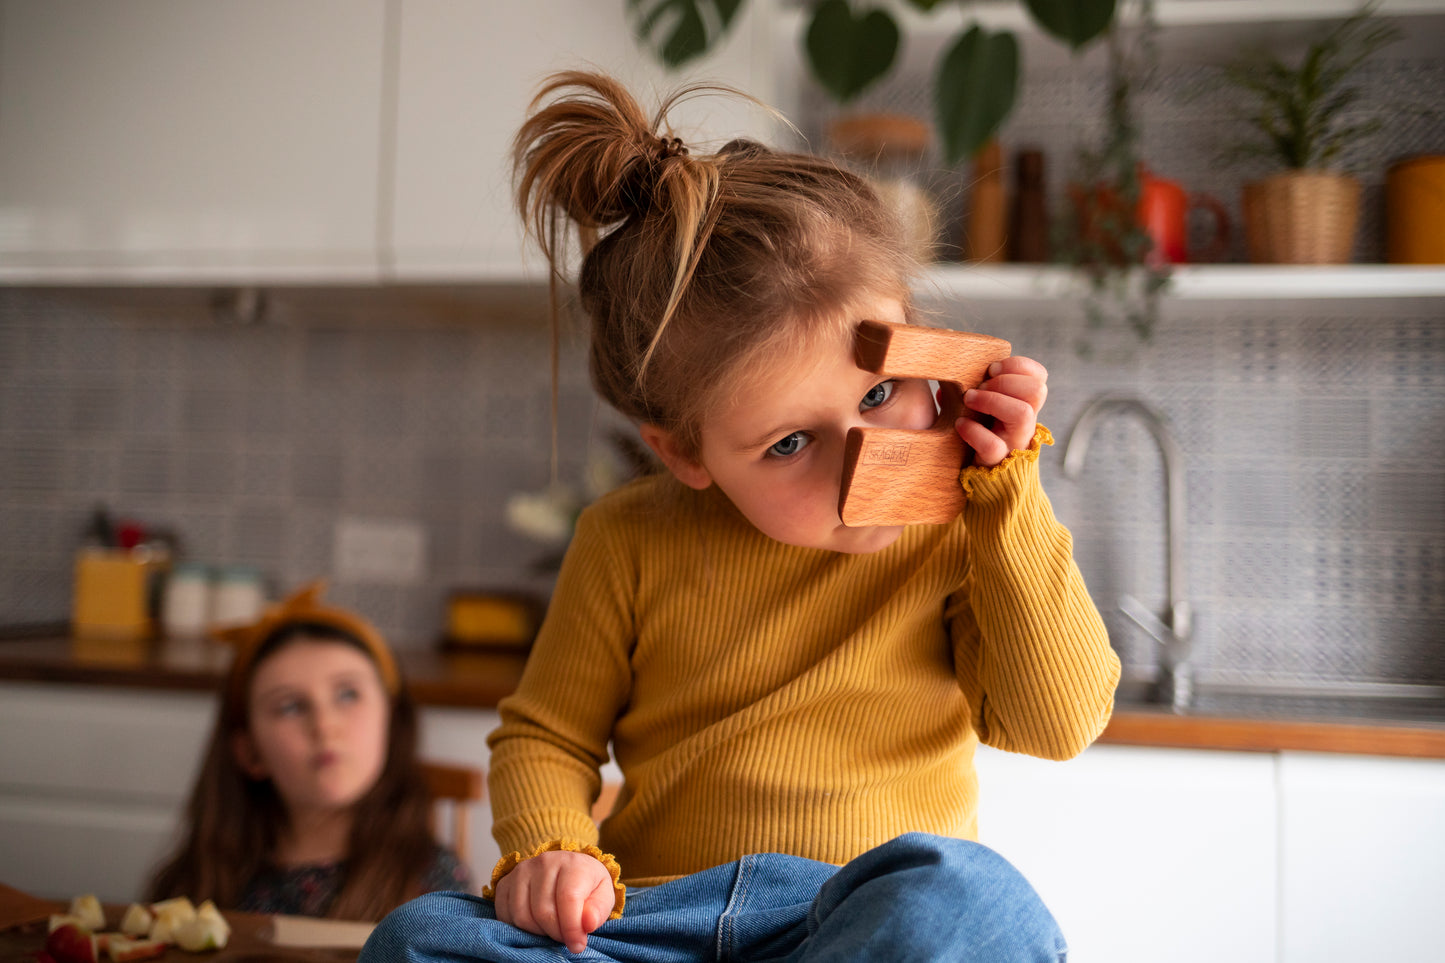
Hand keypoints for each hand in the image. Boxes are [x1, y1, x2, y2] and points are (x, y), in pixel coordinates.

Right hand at [493, 850, 614, 954]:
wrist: (566, 869)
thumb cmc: (586, 885)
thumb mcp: (603, 895)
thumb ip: (598, 910)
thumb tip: (588, 923)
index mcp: (572, 863)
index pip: (567, 899)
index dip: (571, 928)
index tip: (577, 945)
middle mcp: (544, 862)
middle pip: (543, 911)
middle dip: (556, 933)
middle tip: (565, 937)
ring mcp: (521, 871)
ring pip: (522, 916)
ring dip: (538, 932)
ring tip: (551, 929)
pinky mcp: (505, 882)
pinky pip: (505, 915)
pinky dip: (519, 929)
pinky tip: (535, 925)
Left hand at [956, 356, 1047, 467]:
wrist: (982, 482)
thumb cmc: (979, 438)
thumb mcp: (979, 412)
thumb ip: (970, 396)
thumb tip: (947, 389)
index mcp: (1024, 406)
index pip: (1039, 377)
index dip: (1019, 366)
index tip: (992, 369)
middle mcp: (1025, 423)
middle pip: (1037, 390)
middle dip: (1006, 381)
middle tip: (980, 386)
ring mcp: (1014, 442)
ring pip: (1023, 414)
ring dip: (992, 400)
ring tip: (969, 400)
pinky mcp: (998, 461)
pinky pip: (992, 445)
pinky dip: (974, 431)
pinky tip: (960, 425)